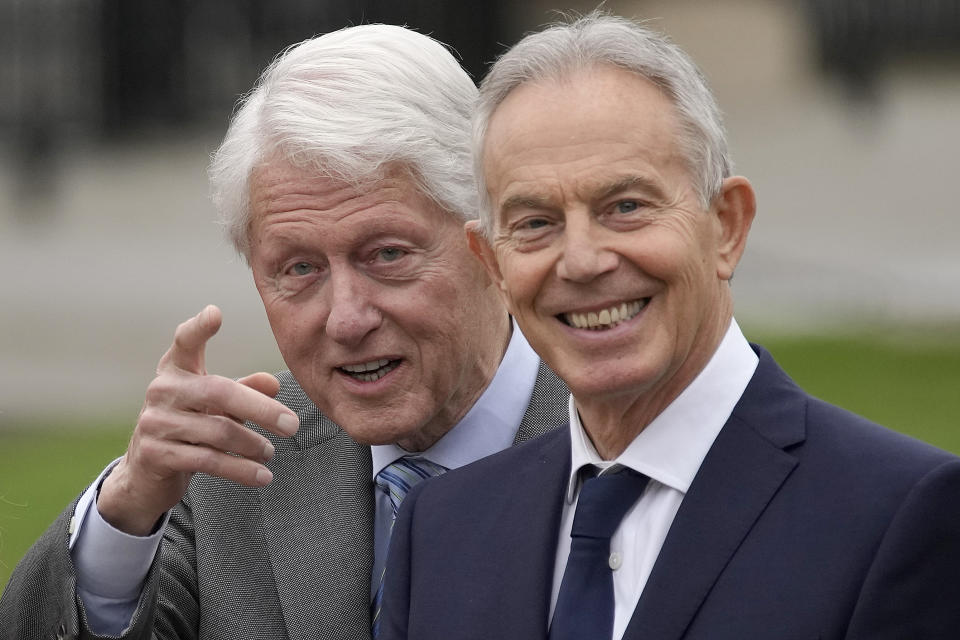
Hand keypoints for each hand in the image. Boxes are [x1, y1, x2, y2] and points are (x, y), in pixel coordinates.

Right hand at [97, 305, 299, 535]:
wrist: (145, 475)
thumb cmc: (189, 428)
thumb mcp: (215, 406)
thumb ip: (243, 391)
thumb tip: (274, 384)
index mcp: (176, 370)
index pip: (184, 342)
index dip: (199, 328)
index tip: (215, 313)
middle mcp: (162, 391)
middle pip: (219, 392)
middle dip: (262, 410)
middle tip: (292, 426)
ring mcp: (156, 423)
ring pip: (218, 430)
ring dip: (253, 445)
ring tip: (272, 453)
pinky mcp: (156, 455)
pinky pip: (208, 460)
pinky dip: (241, 470)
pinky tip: (262, 476)